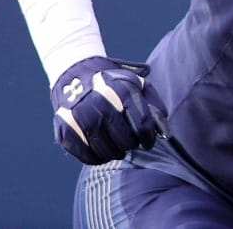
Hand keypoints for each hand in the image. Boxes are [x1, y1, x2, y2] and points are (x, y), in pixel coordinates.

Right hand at [50, 56, 168, 164]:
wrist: (74, 74)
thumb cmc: (114, 85)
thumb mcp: (139, 86)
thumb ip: (155, 109)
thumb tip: (165, 135)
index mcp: (123, 90)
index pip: (143, 125)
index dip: (149, 138)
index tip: (147, 141)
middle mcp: (101, 103)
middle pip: (126, 142)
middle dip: (132, 144)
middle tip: (129, 141)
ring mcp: (81, 117)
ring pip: (108, 152)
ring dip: (116, 152)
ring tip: (116, 144)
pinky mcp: (66, 130)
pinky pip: (89, 157)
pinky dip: (98, 157)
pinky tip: (100, 147)